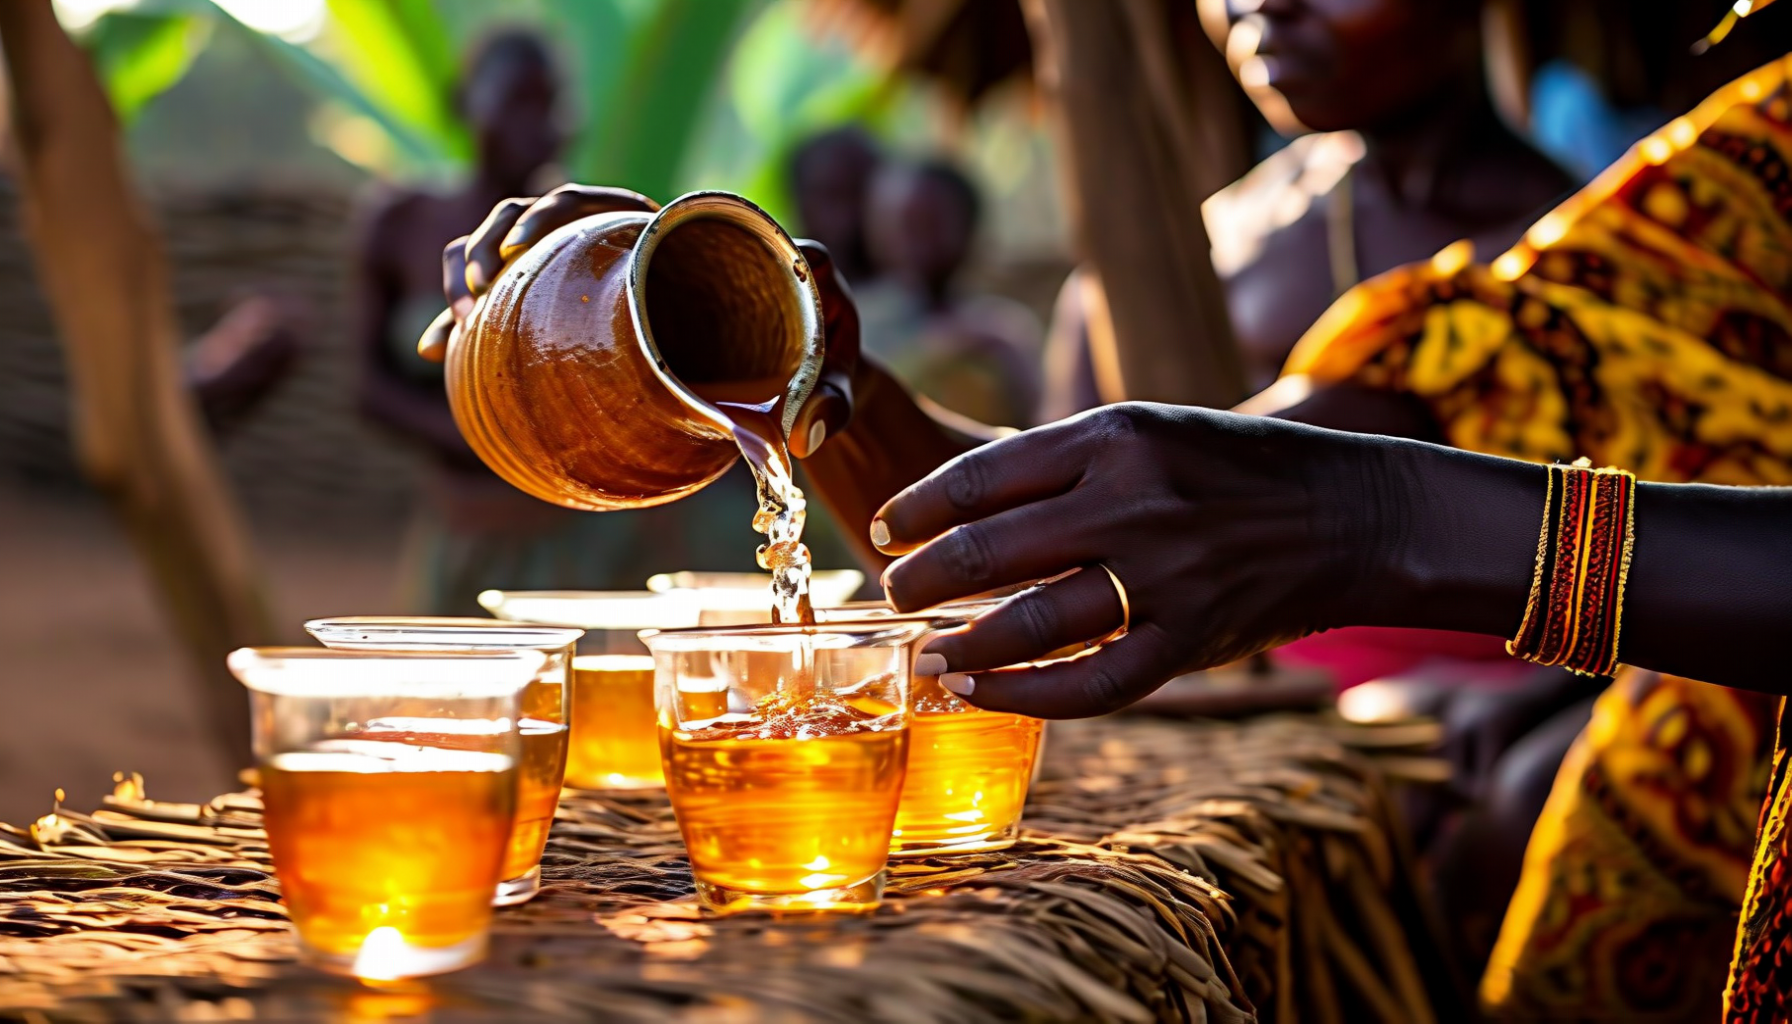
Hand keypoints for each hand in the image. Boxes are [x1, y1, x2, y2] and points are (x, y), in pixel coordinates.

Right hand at [416, 183, 859, 457]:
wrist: (810, 363)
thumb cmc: (822, 357)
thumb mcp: (832, 372)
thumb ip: (830, 401)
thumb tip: (801, 440)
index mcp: (692, 233)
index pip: (609, 199)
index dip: (557, 210)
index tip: (523, 250)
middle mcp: (643, 240)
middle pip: (549, 210)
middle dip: (497, 238)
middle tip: (478, 287)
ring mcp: (610, 271)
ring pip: (521, 248)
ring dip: (472, 269)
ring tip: (453, 323)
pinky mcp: (591, 305)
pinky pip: (522, 297)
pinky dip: (476, 319)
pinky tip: (441, 352)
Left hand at [872, 404, 1388, 716]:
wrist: (1355, 513)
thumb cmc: (1234, 467)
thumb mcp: (1150, 430)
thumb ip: (1063, 463)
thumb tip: (959, 512)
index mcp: (1115, 436)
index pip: (980, 476)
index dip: (916, 509)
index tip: (885, 530)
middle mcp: (1134, 502)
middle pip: (987, 551)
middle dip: (919, 579)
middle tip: (893, 593)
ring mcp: (1165, 577)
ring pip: (1029, 623)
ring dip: (959, 646)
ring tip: (925, 655)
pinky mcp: (1192, 641)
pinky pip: (1090, 685)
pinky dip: (1024, 697)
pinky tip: (981, 693)